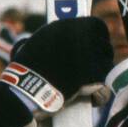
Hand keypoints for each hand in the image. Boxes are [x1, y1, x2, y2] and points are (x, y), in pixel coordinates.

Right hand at [0, 18, 115, 126]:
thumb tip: (38, 41)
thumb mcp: (30, 47)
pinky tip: (90, 100)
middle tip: (92, 73)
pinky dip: (98, 97)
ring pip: (106, 68)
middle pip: (105, 48)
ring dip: (99, 79)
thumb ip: (46, 41)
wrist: (21, 94)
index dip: (99, 39)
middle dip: (101, 62)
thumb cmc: (22, 73)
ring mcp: (87, 57)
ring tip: (88, 88)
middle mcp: (78, 38)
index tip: (96, 50)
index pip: (97, 26)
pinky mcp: (91, 78)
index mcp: (64, 27)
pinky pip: (103, 88)